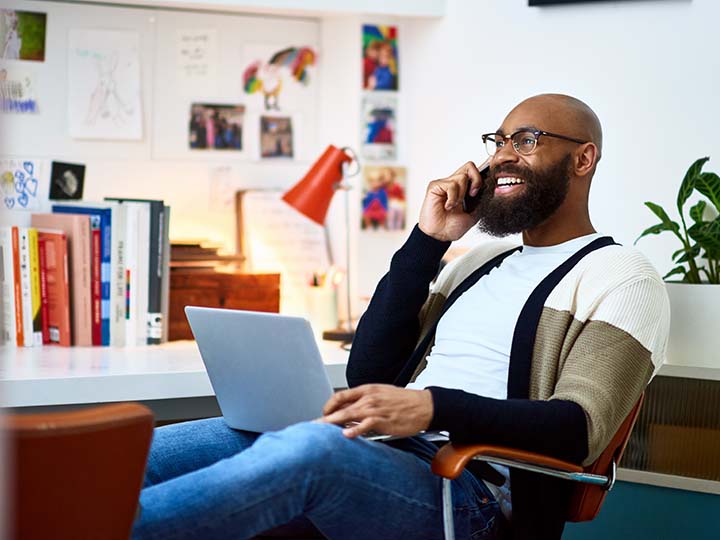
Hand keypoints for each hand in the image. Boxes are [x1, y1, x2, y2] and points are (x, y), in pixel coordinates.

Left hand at [318, 384, 433, 437]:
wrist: (425, 405)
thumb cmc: (404, 402)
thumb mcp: (382, 395)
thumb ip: (365, 402)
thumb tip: (349, 412)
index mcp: (367, 389)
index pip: (340, 395)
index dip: (328, 405)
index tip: (323, 415)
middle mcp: (369, 397)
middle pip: (340, 406)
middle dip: (325, 417)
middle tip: (313, 426)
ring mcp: (375, 408)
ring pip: (349, 414)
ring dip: (333, 422)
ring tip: (321, 430)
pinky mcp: (383, 420)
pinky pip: (365, 424)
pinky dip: (355, 430)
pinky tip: (346, 435)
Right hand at [418, 161, 485, 241]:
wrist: (440, 236)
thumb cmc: (453, 226)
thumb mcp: (475, 213)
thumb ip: (482, 201)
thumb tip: (492, 190)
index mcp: (464, 188)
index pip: (474, 172)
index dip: (483, 172)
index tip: (487, 182)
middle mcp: (454, 183)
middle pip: (470, 166)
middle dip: (476, 180)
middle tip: (473, 195)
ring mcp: (444, 184)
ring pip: (462, 177)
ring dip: (461, 194)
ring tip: (455, 206)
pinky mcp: (435, 186)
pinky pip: (451, 185)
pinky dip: (452, 198)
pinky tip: (447, 206)